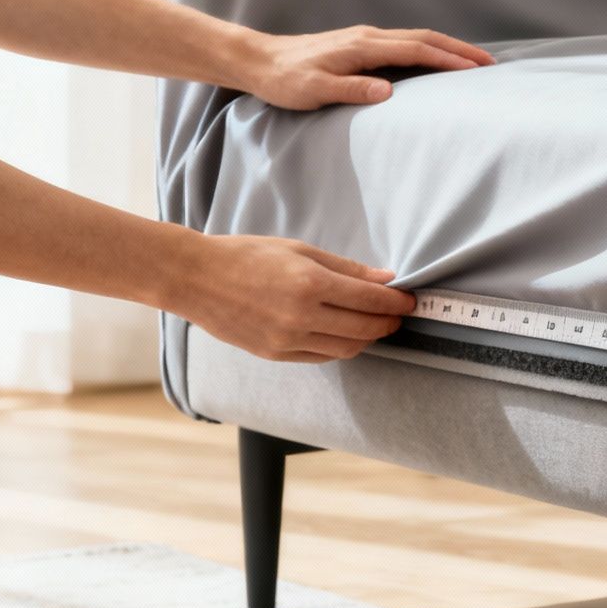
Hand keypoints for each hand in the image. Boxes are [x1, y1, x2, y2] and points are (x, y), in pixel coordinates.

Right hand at [164, 234, 416, 362]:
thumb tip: (385, 279)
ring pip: (347, 348)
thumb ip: (346, 268)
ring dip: (368, 338)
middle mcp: (301, 316)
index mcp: (310, 284)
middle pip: (364, 329)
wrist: (195, 278)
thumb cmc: (247, 255)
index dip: (396, 302)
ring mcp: (287, 340)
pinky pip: (322, 357)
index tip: (410, 300)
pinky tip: (346, 334)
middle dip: (388, 322)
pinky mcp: (275, 354)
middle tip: (399, 314)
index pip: (370, 300)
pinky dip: (341, 347)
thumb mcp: (300, 250)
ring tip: (375, 324)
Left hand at [239, 26, 494, 109]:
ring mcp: (365, 38)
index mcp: (362, 46)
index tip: (476, 68)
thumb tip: (388, 92)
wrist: (258, 60)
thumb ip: (352, 90)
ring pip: (416, 38)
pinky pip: (404, 44)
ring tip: (472, 62)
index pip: (416, 50)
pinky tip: (435, 60)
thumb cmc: (285, 79)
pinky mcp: (360, 44)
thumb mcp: (314, 90)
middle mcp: (368, 37)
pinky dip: (428, 50)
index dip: (448, 59)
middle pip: (424, 38)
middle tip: (489, 63)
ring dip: (446, 48)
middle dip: (458, 49)